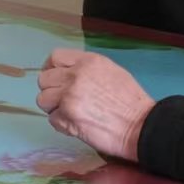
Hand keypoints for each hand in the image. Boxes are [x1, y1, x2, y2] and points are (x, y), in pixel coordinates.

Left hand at [35, 49, 154, 161]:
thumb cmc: (130, 102)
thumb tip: (68, 74)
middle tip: (63, 100)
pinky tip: (77, 125)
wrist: (140, 126)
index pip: (55, 57)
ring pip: (43, 99)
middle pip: (44, 79)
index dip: (51, 69)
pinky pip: (52, 119)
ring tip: (71, 113)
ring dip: (54, 108)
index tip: (54, 78)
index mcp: (88, 62)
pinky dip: (62, 124)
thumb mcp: (111, 71)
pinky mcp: (67, 117)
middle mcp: (75, 76)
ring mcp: (69, 97)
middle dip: (51, 90)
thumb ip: (86, 70)